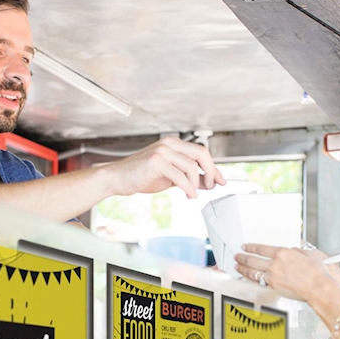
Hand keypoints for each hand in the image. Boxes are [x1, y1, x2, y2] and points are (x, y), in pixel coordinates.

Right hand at [101, 137, 226, 198]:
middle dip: (210, 172)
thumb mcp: (170, 175)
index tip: (221, 180)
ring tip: (193, 194)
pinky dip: (188, 188)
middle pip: (201, 154)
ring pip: (191, 166)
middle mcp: (169, 144)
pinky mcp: (156, 161)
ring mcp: (162, 151)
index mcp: (173, 144)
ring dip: (196, 183)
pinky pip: (180, 176)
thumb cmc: (142, 176)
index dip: (213, 167)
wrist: (118, 179)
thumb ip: (187, 176)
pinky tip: (189, 194)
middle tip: (211, 186)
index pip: (201, 152)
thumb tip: (207, 182)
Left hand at [234, 243, 335, 302]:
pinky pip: (259, 282)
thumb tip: (293, 249)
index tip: (246, 247)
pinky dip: (251, 279)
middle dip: (243, 257)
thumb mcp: (309, 254)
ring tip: (238, 267)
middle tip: (238, 256)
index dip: (251, 247)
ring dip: (243, 269)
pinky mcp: (274, 287)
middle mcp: (275, 264)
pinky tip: (248, 278)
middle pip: (253, 260)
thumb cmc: (317, 273)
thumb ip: (297, 250)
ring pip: (253, 272)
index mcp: (283, 253)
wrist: (319, 288)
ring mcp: (273, 277)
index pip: (261, 248)